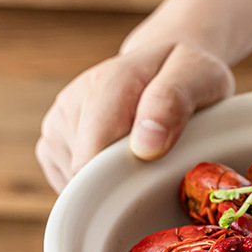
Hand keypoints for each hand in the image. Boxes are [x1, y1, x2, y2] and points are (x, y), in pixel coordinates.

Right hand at [36, 40, 234, 191]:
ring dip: (112, 184)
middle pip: (86, 175)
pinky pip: (70, 185)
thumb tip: (144, 147)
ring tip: (142, 155)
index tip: (153, 183)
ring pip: (78, 183)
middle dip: (121, 185)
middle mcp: (73, 102)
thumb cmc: (187, 75)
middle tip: (158, 167)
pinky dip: (98, 185)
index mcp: (108, 83)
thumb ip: (172, 102)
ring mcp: (58, 124)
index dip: (123, 182)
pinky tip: (122, 161)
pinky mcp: (53, 144)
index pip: (97, 156)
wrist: (166, 65)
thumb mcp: (198, 76)